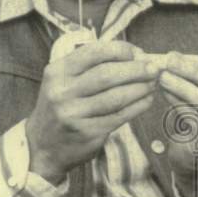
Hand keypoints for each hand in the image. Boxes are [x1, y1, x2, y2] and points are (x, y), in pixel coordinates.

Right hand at [26, 41, 157, 183]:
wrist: (42, 146)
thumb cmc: (61, 107)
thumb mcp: (63, 81)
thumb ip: (90, 66)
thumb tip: (134, 55)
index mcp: (58, 71)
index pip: (94, 52)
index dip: (121, 50)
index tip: (138, 52)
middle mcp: (62, 91)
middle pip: (107, 74)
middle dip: (136, 69)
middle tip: (154, 68)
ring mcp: (74, 114)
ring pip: (116, 97)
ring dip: (140, 88)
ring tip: (153, 84)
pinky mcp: (87, 132)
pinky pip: (119, 116)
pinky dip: (138, 106)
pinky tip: (147, 100)